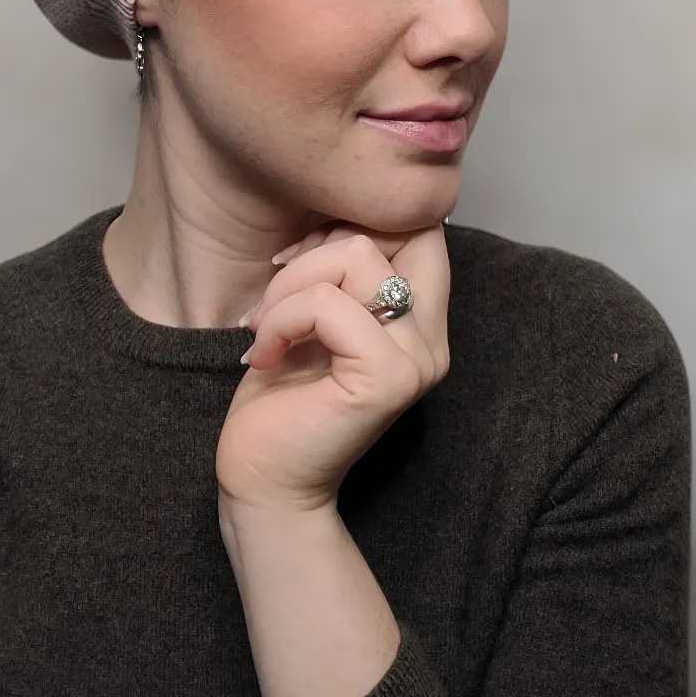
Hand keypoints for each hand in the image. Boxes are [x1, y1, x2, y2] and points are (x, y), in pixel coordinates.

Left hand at [215, 221, 450, 515]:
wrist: (264, 480)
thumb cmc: (281, 398)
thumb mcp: (315, 316)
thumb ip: (343, 273)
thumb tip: (336, 216)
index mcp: (422, 322)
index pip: (420, 224)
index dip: (354, 222)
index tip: (298, 263)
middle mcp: (431, 340)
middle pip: (393, 227)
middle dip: (318, 246)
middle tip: (277, 296)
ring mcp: (415, 361)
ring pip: (356, 256)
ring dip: (290, 285)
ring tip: (267, 329)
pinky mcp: (386, 380)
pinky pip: (328, 304)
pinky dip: (283, 318)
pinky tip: (266, 354)